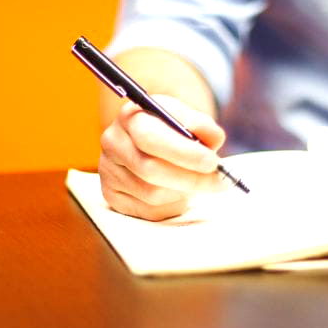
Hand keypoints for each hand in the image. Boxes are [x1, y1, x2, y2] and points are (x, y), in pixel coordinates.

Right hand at [99, 95, 226, 220]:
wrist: (149, 143)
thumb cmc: (171, 131)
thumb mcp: (186, 118)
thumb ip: (202, 125)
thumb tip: (214, 139)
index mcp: (130, 116)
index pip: (151, 137)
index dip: (183, 153)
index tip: (211, 162)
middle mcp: (113, 142)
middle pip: (149, 169)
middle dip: (190, 178)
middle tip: (219, 181)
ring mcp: (108, 171)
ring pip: (151, 193)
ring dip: (183, 192)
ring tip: (197, 183)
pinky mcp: (112, 195)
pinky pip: (148, 210)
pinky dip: (172, 205)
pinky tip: (178, 192)